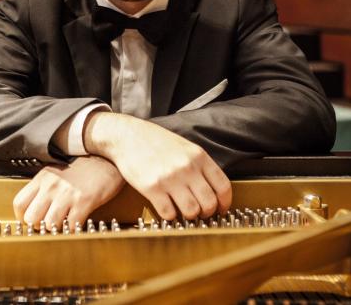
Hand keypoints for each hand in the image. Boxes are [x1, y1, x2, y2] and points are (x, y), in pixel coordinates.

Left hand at [12, 155, 124, 228]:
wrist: (107, 158)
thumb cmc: (84, 167)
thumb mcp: (58, 172)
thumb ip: (44, 188)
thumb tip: (35, 208)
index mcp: (43, 178)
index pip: (19, 202)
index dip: (22, 217)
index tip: (30, 221)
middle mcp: (52, 185)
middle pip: (31, 218)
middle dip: (38, 226)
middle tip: (47, 225)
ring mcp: (67, 194)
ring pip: (49, 224)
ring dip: (56, 229)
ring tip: (63, 224)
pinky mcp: (83, 201)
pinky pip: (71, 225)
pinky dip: (73, 229)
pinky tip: (76, 223)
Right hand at [84, 112, 231, 220]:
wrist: (126, 135)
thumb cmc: (155, 141)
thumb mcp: (184, 146)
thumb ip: (199, 164)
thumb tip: (213, 190)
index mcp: (198, 156)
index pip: (223, 186)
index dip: (224, 203)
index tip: (220, 210)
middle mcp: (187, 167)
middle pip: (209, 203)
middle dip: (206, 213)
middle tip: (199, 213)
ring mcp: (170, 178)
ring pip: (191, 211)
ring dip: (188, 216)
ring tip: (182, 211)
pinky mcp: (152, 188)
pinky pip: (169, 213)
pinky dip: (170, 215)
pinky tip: (166, 208)